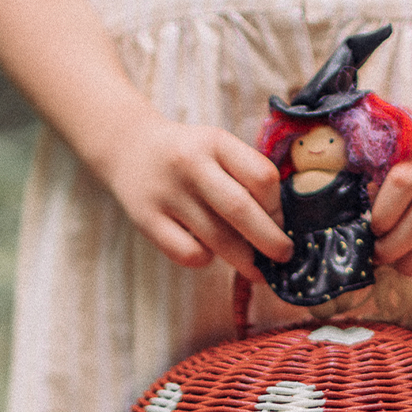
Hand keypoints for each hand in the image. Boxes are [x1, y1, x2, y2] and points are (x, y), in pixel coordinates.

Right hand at [103, 110, 292, 278]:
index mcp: (216, 142)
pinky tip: (207, 252)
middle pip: (242, 210)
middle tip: (284, 257)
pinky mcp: (147, 220)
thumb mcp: (218, 149)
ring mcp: (167, 193)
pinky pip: (189, 254)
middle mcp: (190, 164)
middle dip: (271, 241)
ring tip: (257, 269)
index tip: (281, 221)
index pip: (262, 176)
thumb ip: (246, 177)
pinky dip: (205, 259)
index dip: (279, 206)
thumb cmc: (189, 157)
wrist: (127, 148)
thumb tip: (280, 228)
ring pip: (218, 239)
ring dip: (245, 260)